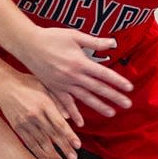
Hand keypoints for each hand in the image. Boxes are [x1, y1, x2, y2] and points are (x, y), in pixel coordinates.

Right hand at [0, 69, 81, 158]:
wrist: (4, 84)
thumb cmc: (27, 83)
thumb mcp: (46, 86)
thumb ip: (59, 101)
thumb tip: (70, 118)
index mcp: (44, 103)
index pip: (59, 124)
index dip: (69, 136)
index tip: (78, 145)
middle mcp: (35, 115)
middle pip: (52, 136)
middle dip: (64, 149)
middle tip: (73, 158)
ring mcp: (25, 122)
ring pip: (40, 143)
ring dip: (52, 155)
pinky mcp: (17, 127)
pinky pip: (29, 143)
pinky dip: (38, 152)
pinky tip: (45, 158)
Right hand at [18, 26, 132, 118]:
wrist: (28, 44)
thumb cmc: (52, 37)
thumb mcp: (74, 35)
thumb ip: (95, 41)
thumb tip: (113, 42)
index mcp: (80, 62)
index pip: (104, 74)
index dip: (118, 81)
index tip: (129, 88)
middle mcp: (73, 76)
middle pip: (98, 88)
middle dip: (114, 96)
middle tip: (128, 104)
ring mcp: (63, 84)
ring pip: (84, 98)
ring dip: (99, 106)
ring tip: (111, 113)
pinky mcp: (54, 88)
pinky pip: (65, 103)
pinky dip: (73, 113)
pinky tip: (80, 123)